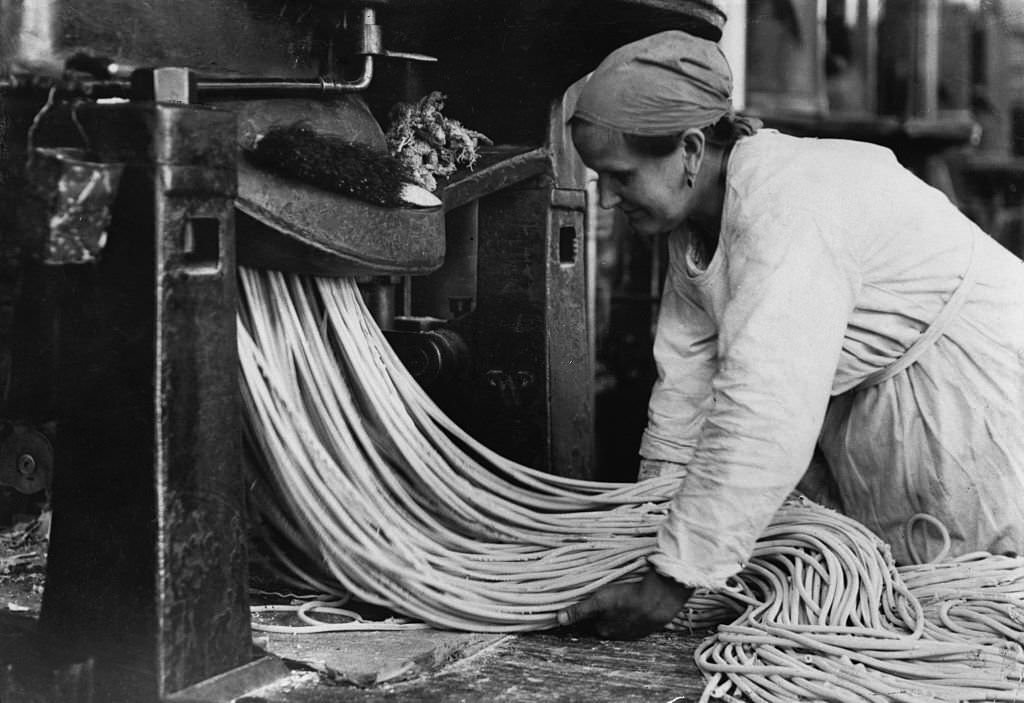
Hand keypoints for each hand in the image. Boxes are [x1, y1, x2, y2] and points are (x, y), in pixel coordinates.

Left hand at [556, 569, 693, 639]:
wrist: (659, 600)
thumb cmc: (627, 599)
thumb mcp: (599, 601)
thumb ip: (579, 611)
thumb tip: (558, 619)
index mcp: (603, 630)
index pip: (588, 622)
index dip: (586, 612)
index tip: (587, 602)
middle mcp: (616, 635)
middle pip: (602, 622)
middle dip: (601, 613)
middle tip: (603, 597)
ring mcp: (632, 632)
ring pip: (618, 621)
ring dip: (617, 612)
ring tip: (619, 597)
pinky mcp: (645, 626)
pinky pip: (633, 619)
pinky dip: (631, 612)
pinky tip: (633, 601)